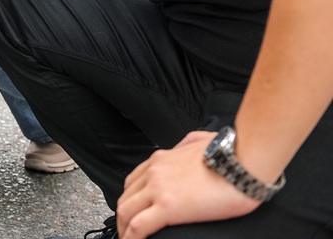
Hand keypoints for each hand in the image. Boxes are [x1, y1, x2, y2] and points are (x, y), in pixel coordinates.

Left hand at [116, 131, 260, 238]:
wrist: (245, 161)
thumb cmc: (231, 153)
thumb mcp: (200, 140)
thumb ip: (186, 144)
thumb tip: (183, 148)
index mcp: (161, 159)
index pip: (133, 183)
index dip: (131, 202)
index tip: (133, 214)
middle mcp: (154, 172)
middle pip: (125, 199)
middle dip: (124, 219)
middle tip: (128, 233)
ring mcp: (158, 188)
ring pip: (126, 213)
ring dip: (125, 230)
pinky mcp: (168, 206)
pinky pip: (138, 226)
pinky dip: (131, 238)